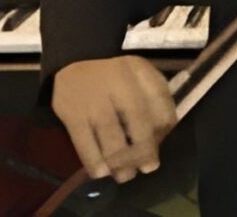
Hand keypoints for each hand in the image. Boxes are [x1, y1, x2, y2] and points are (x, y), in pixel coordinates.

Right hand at [51, 55, 176, 182]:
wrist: (73, 61)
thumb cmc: (115, 76)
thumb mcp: (139, 75)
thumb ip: (154, 97)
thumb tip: (162, 136)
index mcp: (139, 70)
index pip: (160, 100)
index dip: (164, 126)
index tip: (162, 141)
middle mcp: (118, 82)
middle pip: (138, 120)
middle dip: (145, 149)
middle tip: (148, 167)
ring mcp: (93, 99)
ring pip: (111, 135)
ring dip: (121, 162)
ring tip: (126, 175)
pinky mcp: (72, 113)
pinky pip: (84, 142)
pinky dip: (94, 161)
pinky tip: (102, 172)